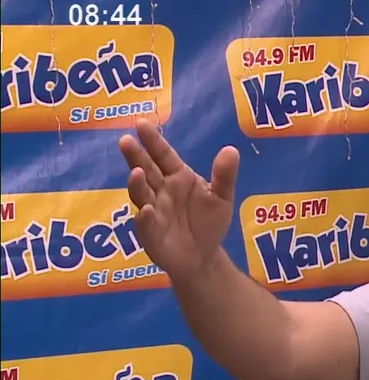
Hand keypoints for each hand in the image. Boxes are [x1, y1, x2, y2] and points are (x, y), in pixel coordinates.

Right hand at [118, 119, 239, 280]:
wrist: (203, 256)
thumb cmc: (208, 221)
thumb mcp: (222, 197)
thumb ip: (225, 175)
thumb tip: (232, 149)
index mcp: (178, 177)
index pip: (163, 155)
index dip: (153, 141)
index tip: (141, 123)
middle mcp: (160, 190)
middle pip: (146, 170)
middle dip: (135, 156)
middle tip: (125, 140)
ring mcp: (153, 211)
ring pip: (141, 194)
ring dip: (137, 184)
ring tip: (137, 172)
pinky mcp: (150, 233)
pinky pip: (146, 224)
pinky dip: (145, 217)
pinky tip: (147, 210)